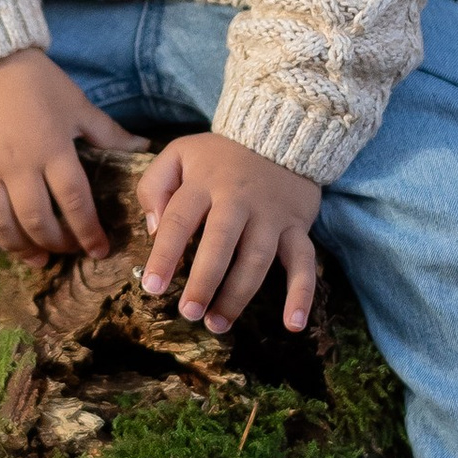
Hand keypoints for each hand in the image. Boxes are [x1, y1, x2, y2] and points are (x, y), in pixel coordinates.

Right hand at [0, 50, 142, 257]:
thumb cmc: (37, 82)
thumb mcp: (77, 104)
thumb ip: (109, 133)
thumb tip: (145, 148)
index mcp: (52, 150)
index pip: (75, 203)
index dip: (89, 232)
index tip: (100, 249)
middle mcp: (18, 166)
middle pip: (37, 221)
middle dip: (57, 243)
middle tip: (69, 250)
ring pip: (2, 224)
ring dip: (20, 247)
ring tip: (36, 259)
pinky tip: (3, 237)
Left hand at [136, 134, 321, 336]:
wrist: (280, 134)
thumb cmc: (220, 155)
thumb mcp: (179, 153)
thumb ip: (154, 185)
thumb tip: (152, 228)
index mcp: (204, 183)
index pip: (179, 221)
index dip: (164, 255)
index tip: (153, 287)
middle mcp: (238, 200)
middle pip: (221, 244)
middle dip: (204, 281)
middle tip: (189, 312)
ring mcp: (271, 215)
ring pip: (257, 260)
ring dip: (238, 296)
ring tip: (217, 323)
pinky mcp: (297, 226)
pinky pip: (304, 262)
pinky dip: (302, 294)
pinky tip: (294, 323)